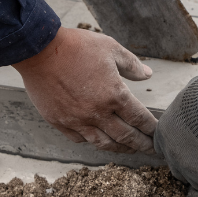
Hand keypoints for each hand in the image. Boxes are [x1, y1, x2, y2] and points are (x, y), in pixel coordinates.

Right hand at [12, 27, 155, 153]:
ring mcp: (77, 120)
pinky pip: (80, 139)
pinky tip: (100, 139)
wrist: (39, 50)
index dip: (151, 129)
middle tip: (151, 150)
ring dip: (119, 148)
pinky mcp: (59, 122)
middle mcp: (97, 113)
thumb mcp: (111, 48)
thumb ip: (131, 65)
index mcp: (114, 95)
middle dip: (141, 145)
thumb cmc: (76, 46)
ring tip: (129, 149)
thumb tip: (147, 75)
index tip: (158, 135)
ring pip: (104, 143)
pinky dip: (93, 141)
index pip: (139, 119)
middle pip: (126, 137)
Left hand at [154, 76, 197, 196]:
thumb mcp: (192, 92)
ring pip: (197, 180)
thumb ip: (191, 102)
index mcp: (164, 132)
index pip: (165, 146)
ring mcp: (189, 170)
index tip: (190, 145)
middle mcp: (171, 154)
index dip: (178, 146)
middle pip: (178, 166)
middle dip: (191, 163)